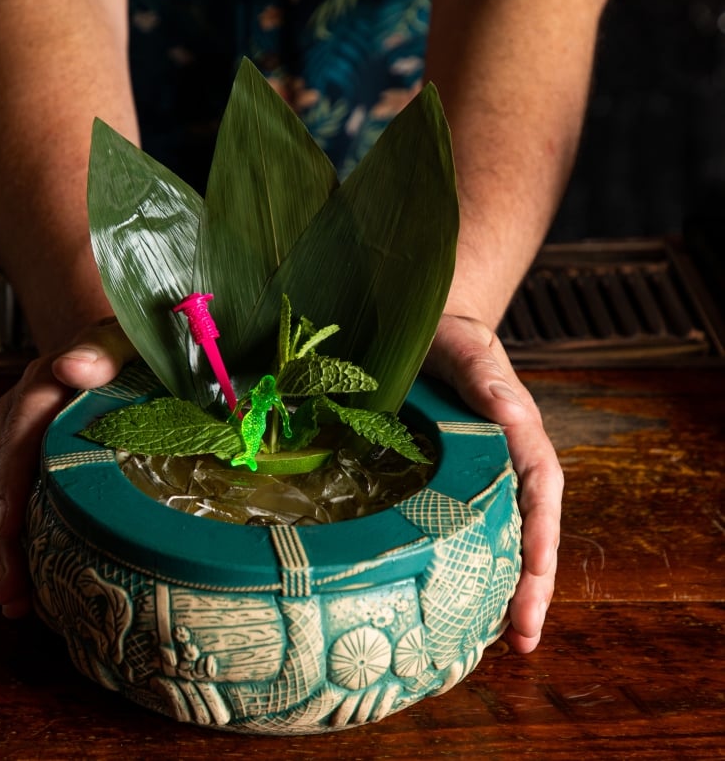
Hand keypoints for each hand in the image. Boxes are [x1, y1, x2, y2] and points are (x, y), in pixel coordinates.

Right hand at [0, 318, 133, 617]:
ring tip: (16, 600)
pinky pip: (19, 507)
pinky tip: (31, 590)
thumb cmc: (124, 345)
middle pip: (1, 478)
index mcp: (41, 385)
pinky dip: (22, 546)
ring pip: (3, 501)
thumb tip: (72, 366)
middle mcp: (21, 417)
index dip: (10, 479)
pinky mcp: (32, 466)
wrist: (116, 347)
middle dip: (2, 536)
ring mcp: (22, 443)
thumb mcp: (120, 337)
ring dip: (7, 551)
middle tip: (10, 587)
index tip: (8, 523)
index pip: (16, 431)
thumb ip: (100, 347)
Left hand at [422, 314, 562, 652]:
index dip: (540, 531)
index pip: (539, 485)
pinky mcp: (462, 482)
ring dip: (513, 586)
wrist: (428, 329)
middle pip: (532, 525)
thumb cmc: (447, 337)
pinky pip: (478, 527)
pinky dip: (481, 566)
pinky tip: (472, 602)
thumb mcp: (463, 347)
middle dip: (533, 581)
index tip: (536, 572)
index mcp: (516, 428)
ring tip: (510, 639)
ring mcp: (488, 473)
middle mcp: (509, 457)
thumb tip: (514, 413)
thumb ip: (485, 376)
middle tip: (525, 635)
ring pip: (510, 535)